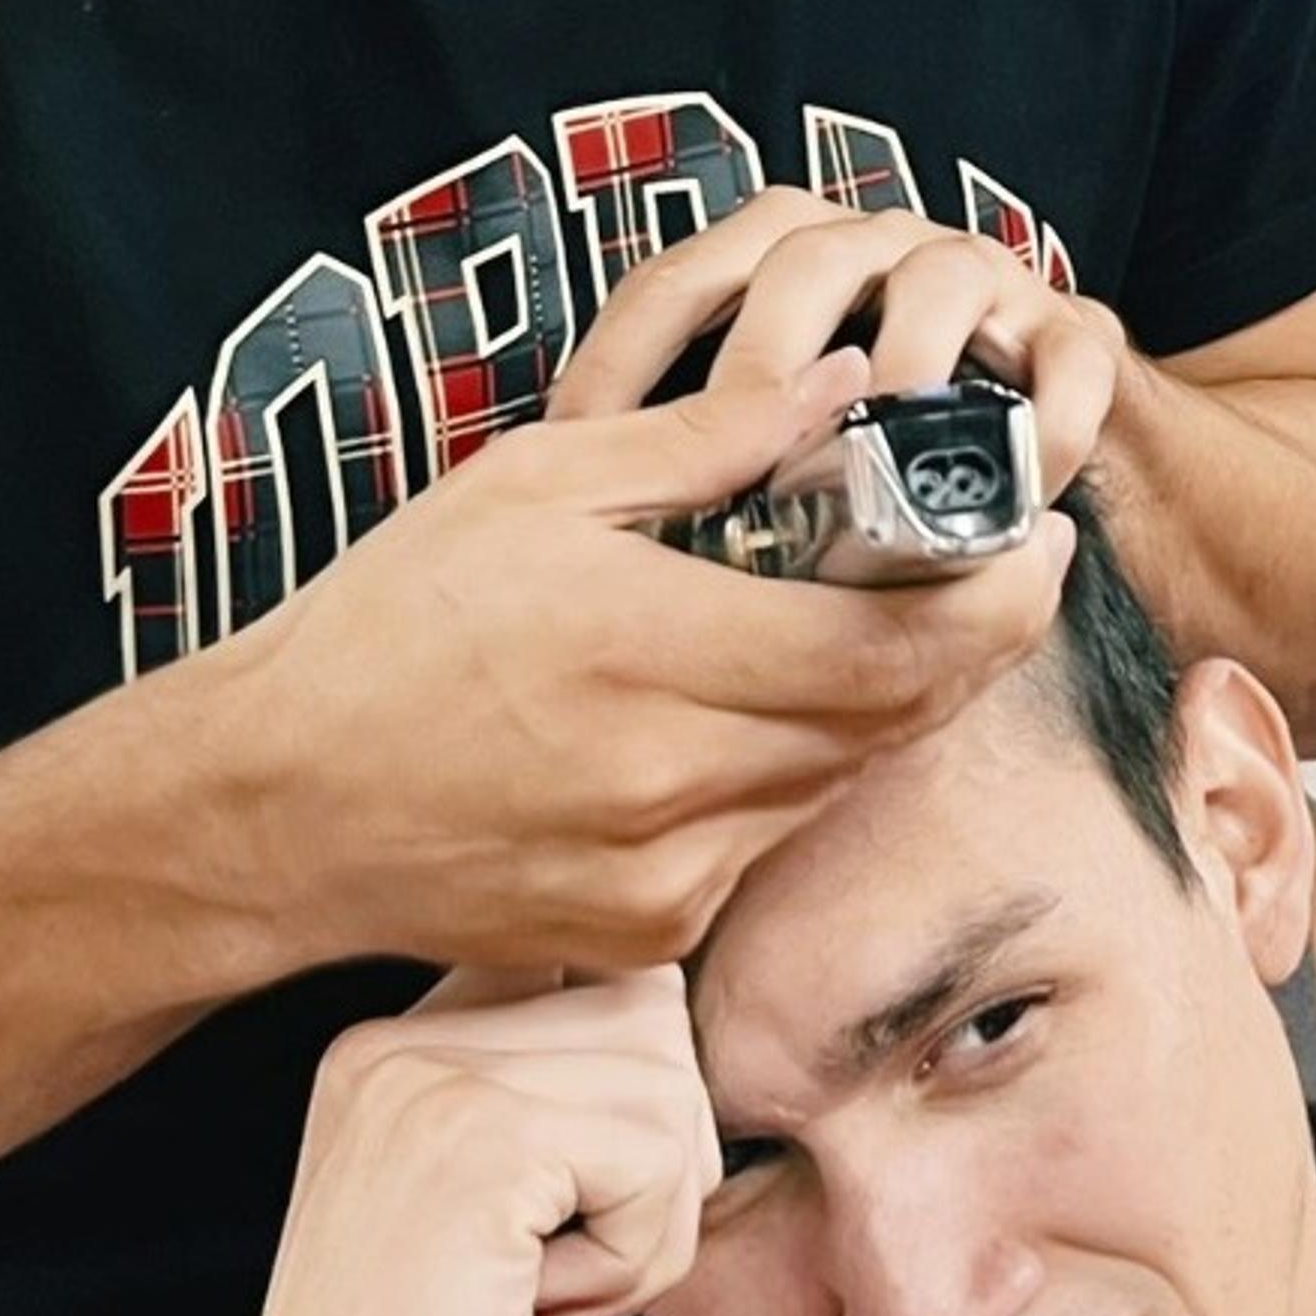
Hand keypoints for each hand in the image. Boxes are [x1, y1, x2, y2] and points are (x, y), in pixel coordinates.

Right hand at [192, 973, 716, 1315]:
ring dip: (651, 1222)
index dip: (640, 1094)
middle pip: (654, 1013)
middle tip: (559, 1282)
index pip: (599, 968)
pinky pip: (657, 1159)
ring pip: (668, 1083)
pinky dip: (637, 1264)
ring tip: (542, 1301)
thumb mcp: (513, 1224)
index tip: (570, 1228)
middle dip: (659, 1163)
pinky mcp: (465, 1139)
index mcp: (399, 1047)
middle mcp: (397, 1039)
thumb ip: (574, 1112)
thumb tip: (680, 1040)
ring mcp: (422, 1078)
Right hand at [203, 355, 1072, 977]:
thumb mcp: (536, 484)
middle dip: (970, 642)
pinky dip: (796, 770)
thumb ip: (708, 438)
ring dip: (886, 704)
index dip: (993, 598)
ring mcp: (664, 871)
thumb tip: (844, 383)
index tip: (1042, 541)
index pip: (888, 642)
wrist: (273, 806)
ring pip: (841, 780)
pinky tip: (763, 710)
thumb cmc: (387, 625)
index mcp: (643, 646)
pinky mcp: (651, 932)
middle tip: (1008, 570)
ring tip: (884, 619)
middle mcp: (668, 776)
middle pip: (891, 718)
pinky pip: (772, 837)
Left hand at [548, 185, 1131, 488]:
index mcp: (782, 259)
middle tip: (728, 461)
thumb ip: (679, 458)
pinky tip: (1009, 490)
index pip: (678, 280)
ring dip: (900, 370)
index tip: (574, 446)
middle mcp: (881, 247)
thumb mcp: (752, 448)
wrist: (1038, 443)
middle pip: (807, 261)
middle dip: (764, 359)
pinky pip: (1066, 359)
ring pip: (939, 282)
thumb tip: (561, 520)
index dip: (622, 359)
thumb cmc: (874, 456)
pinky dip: (1045, 419)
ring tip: (866, 466)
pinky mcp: (1076, 333)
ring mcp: (984, 281)